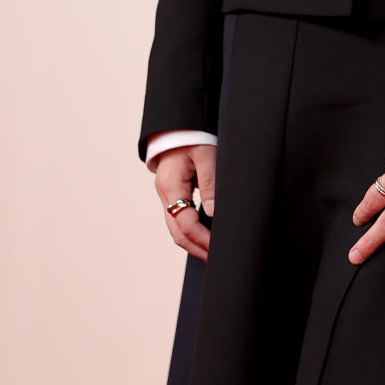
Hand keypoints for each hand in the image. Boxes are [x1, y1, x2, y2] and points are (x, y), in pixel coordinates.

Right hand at [154, 144, 216, 261]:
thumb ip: (209, 182)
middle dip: (197, 248)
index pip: (185, 223)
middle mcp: (165, 194)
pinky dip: (191, 231)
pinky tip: (205, 235)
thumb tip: (212, 213)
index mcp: (171, 186)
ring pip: (176, 228)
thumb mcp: (205, 154)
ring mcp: (166, 195)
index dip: (202, 239)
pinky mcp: (172, 193)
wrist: (177, 124)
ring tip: (213, 253)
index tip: (219, 248)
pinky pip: (179, 219)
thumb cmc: (192, 136)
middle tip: (218, 260)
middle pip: (177, 232)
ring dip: (194, 243)